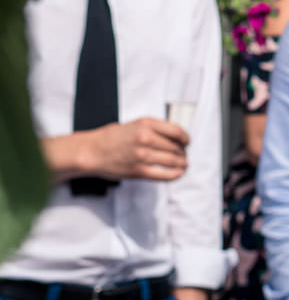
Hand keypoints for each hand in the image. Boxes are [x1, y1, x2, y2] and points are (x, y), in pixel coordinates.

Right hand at [45, 118, 189, 181]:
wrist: (91, 151)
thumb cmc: (110, 138)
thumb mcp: (134, 124)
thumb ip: (154, 127)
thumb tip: (174, 135)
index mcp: (146, 124)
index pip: (176, 131)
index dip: (185, 138)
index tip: (187, 141)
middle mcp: (146, 138)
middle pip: (175, 147)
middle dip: (183, 152)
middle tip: (185, 154)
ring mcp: (142, 155)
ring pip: (172, 160)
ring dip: (182, 163)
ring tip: (184, 164)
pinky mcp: (138, 171)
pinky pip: (163, 174)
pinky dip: (174, 174)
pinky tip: (178, 173)